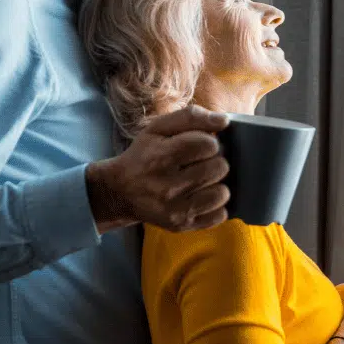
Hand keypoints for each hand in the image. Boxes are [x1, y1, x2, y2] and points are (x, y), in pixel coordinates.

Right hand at [86, 105, 231, 231]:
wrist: (120, 192)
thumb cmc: (143, 155)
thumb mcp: (158, 128)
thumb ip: (190, 117)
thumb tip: (224, 121)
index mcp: (161, 156)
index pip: (207, 144)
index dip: (209, 142)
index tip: (200, 145)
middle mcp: (167, 186)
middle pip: (219, 168)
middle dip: (215, 161)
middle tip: (201, 163)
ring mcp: (175, 209)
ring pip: (222, 193)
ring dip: (217, 184)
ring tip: (203, 180)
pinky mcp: (181, 225)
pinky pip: (219, 216)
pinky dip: (215, 205)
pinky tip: (201, 197)